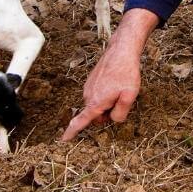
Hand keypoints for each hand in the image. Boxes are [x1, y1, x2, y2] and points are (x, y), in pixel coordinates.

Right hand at [60, 8, 157, 140]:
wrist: (121, 51)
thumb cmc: (126, 73)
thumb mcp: (129, 96)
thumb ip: (120, 114)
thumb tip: (112, 120)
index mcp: (95, 102)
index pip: (80, 121)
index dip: (72, 131)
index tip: (63, 139)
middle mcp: (88, 96)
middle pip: (96, 115)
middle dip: (107, 113)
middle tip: (121, 99)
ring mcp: (88, 87)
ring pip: (98, 104)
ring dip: (108, 102)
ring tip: (119, 87)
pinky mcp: (91, 81)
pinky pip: (98, 94)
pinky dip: (107, 93)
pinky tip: (115, 82)